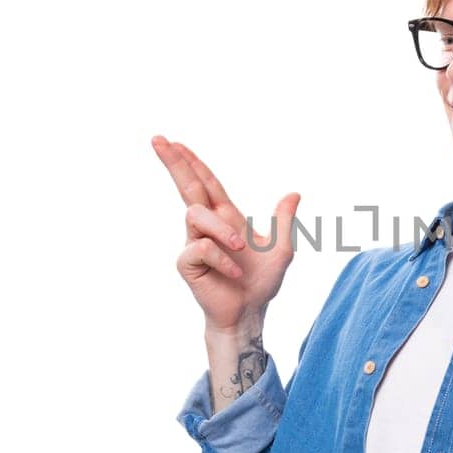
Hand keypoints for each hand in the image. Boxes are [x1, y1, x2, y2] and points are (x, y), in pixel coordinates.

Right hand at [151, 134, 299, 335]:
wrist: (250, 312)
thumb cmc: (261, 282)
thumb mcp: (282, 249)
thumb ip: (284, 221)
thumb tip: (294, 193)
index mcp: (226, 217)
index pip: (206, 183)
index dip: (192, 162)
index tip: (175, 141)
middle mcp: (207, 227)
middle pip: (187, 187)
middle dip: (174, 163)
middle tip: (158, 139)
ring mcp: (194, 244)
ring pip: (196, 215)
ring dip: (221, 228)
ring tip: (240, 248)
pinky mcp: (188, 263)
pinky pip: (202, 248)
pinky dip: (223, 259)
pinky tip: (235, 272)